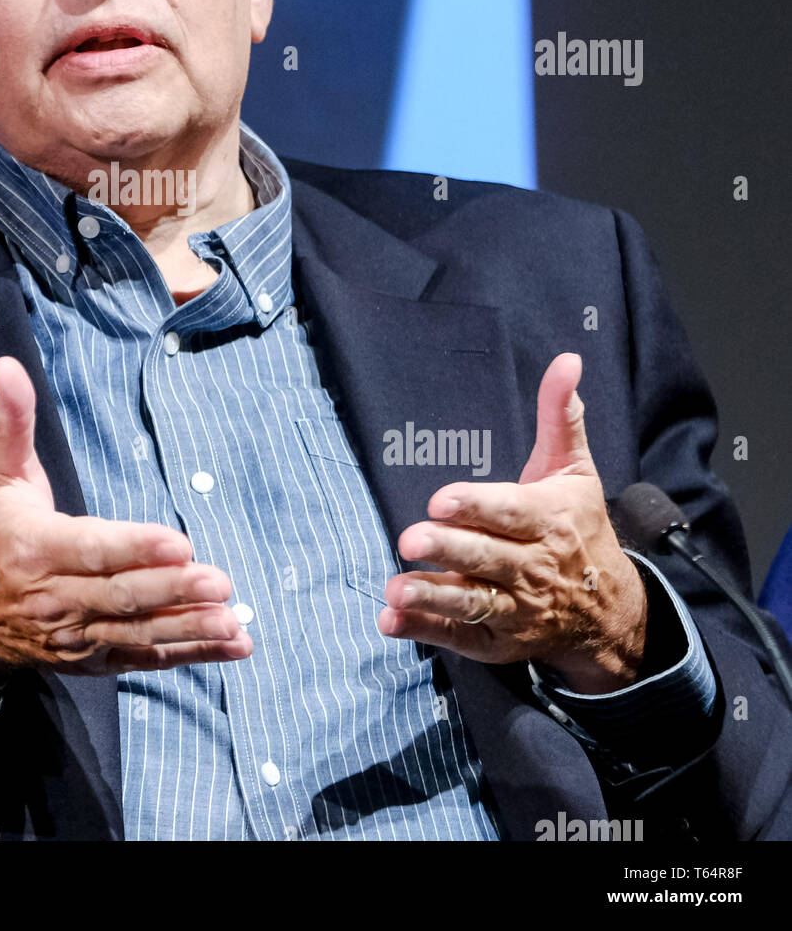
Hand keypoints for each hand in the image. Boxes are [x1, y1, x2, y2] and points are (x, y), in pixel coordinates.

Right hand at [0, 356, 252, 676]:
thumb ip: (9, 420)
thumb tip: (7, 366)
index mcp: (36, 547)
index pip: (92, 548)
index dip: (135, 547)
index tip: (180, 543)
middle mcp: (56, 597)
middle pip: (121, 596)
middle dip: (173, 590)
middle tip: (219, 581)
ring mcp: (75, 635)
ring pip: (137, 632)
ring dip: (188, 629)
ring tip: (233, 625)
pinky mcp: (91, 658)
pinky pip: (142, 657)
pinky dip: (187, 654)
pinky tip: (232, 645)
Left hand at [379, 352, 647, 693]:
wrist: (611, 613)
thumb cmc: (580, 527)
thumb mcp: (575, 469)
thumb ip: (561, 416)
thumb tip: (566, 359)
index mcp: (548, 520)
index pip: (510, 512)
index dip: (475, 507)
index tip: (439, 500)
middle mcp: (532, 568)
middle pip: (487, 559)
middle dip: (449, 550)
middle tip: (409, 539)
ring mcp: (516, 609)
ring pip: (473, 604)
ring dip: (432, 598)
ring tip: (394, 590)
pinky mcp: (498, 641)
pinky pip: (461, 638)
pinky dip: (426, 632)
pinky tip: (390, 621)